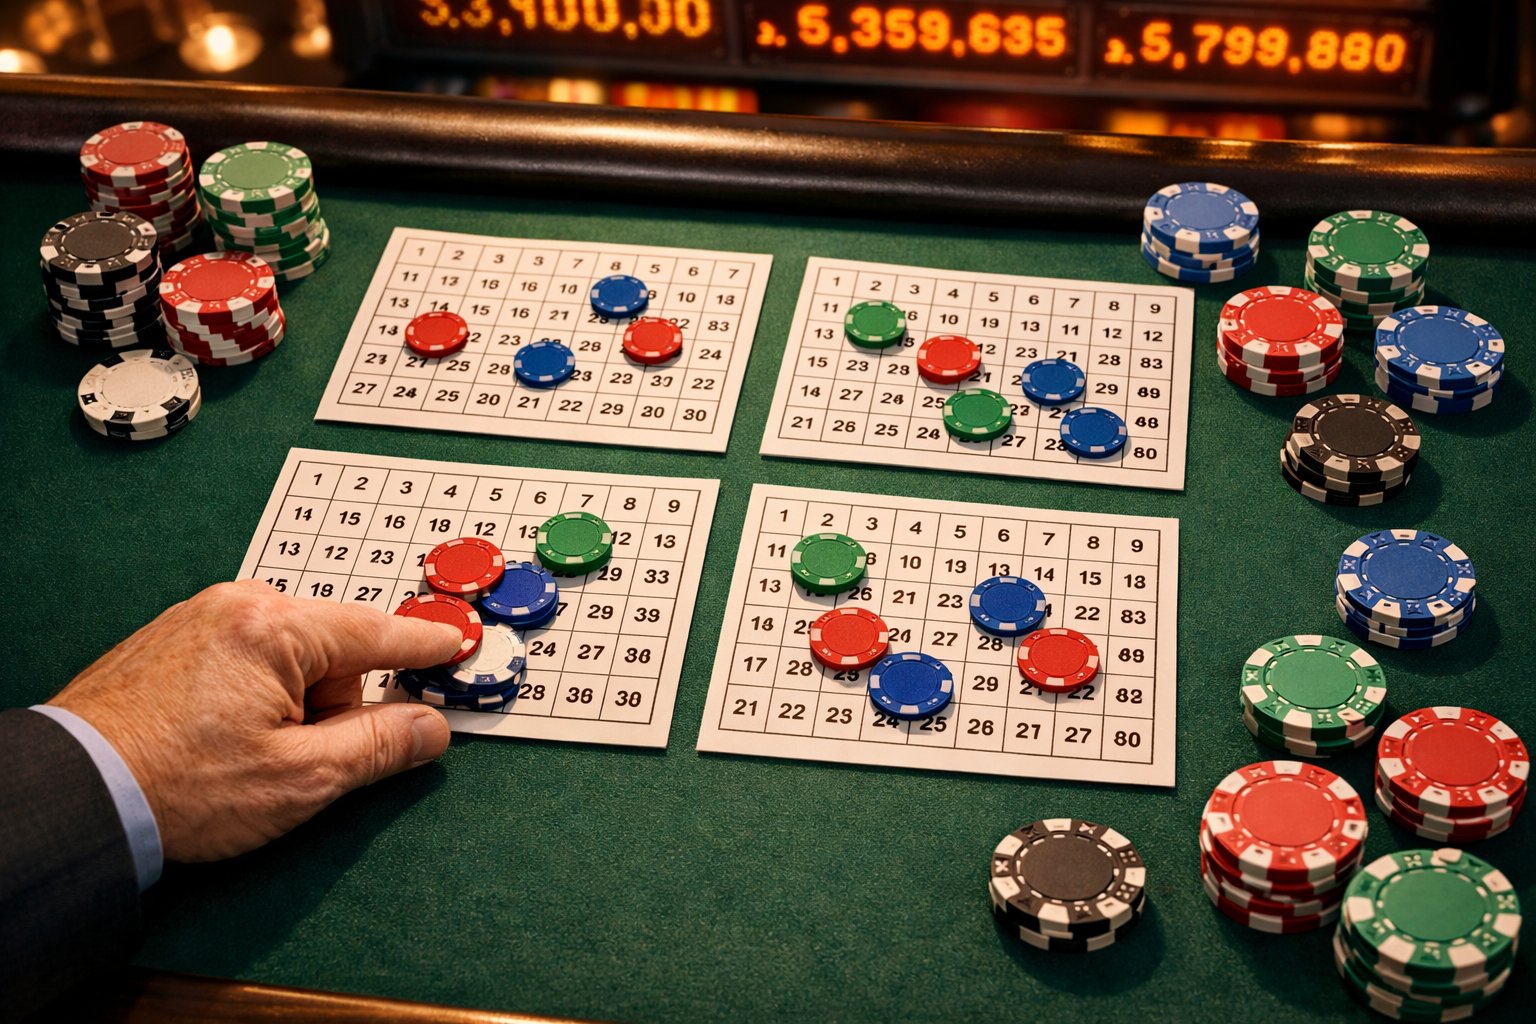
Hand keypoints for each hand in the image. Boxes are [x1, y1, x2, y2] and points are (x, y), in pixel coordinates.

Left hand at [49, 580, 462, 861]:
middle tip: (293, 759)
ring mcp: (199, 618)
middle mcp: (236, 605)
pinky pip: (244, 659)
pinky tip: (218, 742)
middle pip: (329, 652)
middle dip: (329, 705)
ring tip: (242, 758)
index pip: (376, 634)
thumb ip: (379, 747)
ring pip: (286, 659)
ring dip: (288, 706)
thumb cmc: (176, 788)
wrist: (72, 796)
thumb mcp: (299, 780)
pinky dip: (250, 698)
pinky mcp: (172, 639)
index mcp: (273, 627)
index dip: (422, 647)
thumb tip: (431, 728)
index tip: (454, 642)